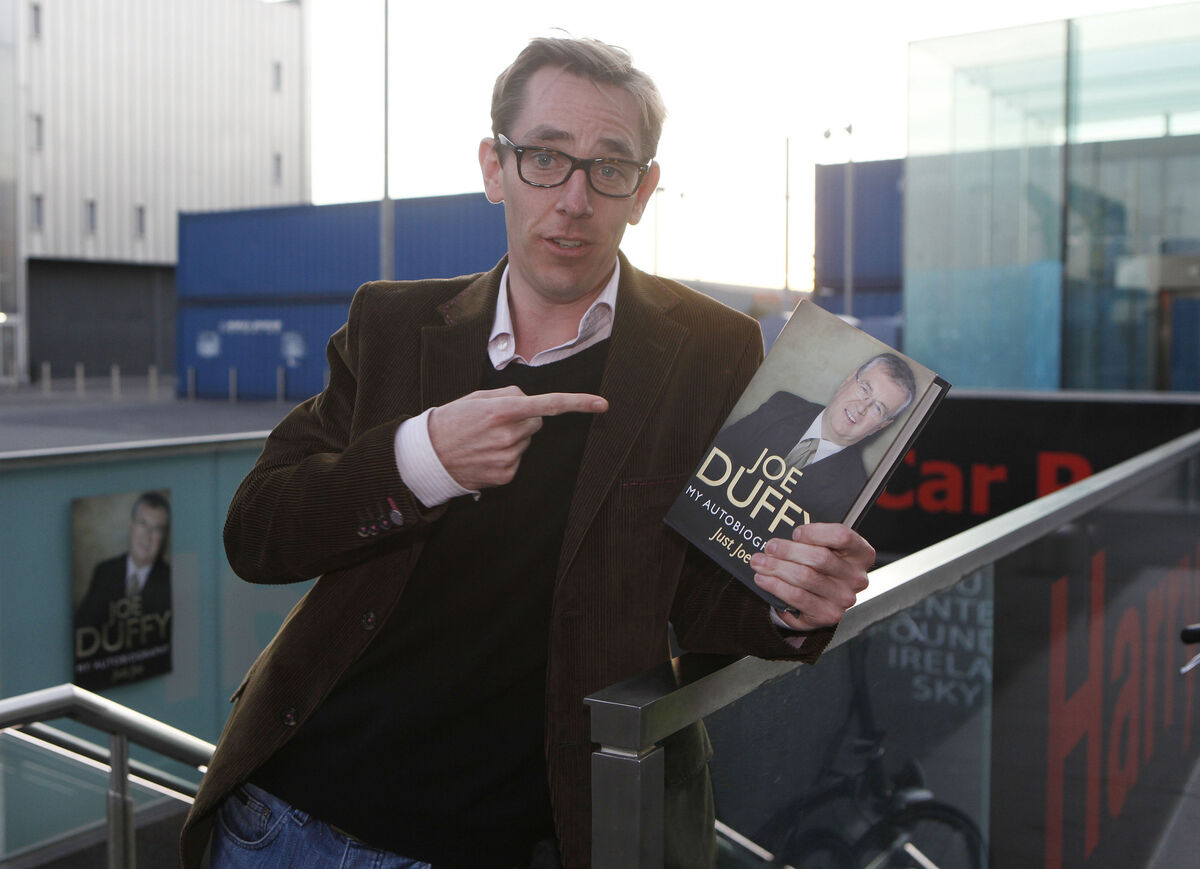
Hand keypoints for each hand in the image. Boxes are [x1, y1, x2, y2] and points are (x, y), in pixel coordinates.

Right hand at [428, 386, 607, 490]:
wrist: (429, 456)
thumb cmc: (452, 421)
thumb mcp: (477, 398)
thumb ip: (508, 395)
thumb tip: (529, 401)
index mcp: (502, 410)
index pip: (549, 404)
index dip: (578, 403)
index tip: (602, 404)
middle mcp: (509, 435)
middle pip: (536, 422)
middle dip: (523, 419)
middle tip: (494, 422)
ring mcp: (508, 457)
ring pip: (526, 442)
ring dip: (512, 438)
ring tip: (484, 440)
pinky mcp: (506, 475)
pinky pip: (518, 459)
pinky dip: (506, 456)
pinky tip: (485, 454)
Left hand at [749, 523, 872, 631]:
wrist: (820, 599)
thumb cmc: (820, 566)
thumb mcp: (824, 548)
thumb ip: (811, 539)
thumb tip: (780, 533)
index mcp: (862, 553)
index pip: (842, 536)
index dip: (815, 532)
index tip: (796, 533)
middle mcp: (857, 577)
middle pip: (819, 557)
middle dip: (788, 551)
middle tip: (769, 547)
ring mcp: (845, 598)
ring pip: (805, 577)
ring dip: (777, 568)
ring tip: (759, 562)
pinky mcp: (829, 615)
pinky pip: (798, 597)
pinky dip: (776, 586)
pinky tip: (763, 579)